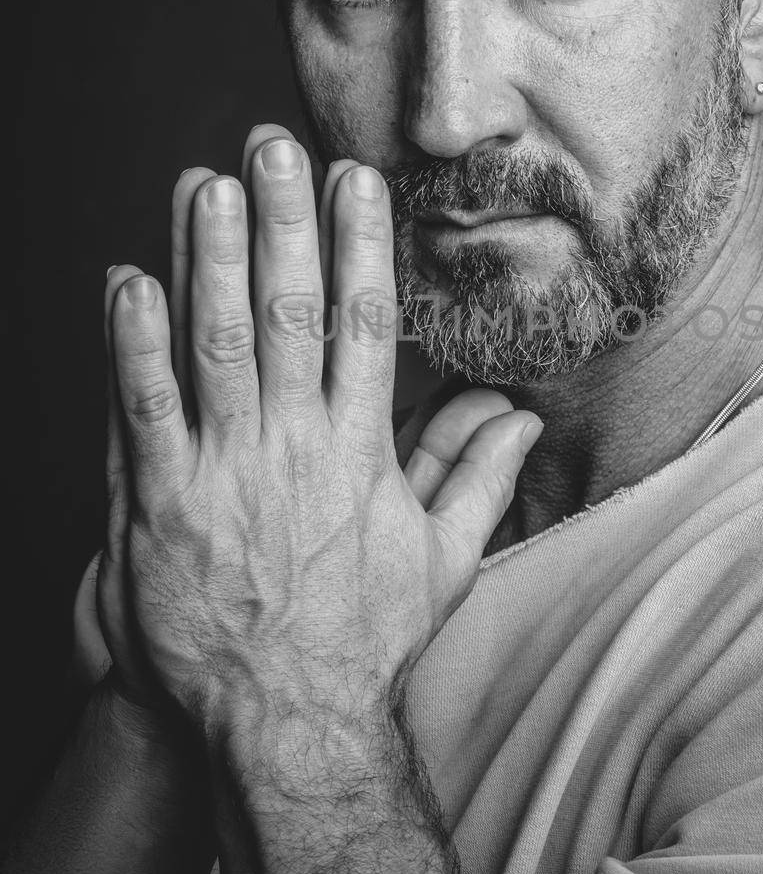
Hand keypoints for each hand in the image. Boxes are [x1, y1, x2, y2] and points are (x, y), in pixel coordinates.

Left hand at [106, 126, 541, 744]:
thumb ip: (481, 480)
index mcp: (361, 453)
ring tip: (205, 183)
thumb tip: (523, 419)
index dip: (359, 244)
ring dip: (210, 257)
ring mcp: (225, 475)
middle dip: (281, 221)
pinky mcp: (161, 507)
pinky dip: (132, 343)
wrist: (292, 727)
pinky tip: (128, 280)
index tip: (354, 180)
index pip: (363, 325)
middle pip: (290, 312)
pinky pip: (143, 410)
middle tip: (272, 146)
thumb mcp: (444, 563)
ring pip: (217, 344)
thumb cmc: (367, 646)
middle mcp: (296, 449)